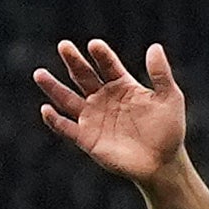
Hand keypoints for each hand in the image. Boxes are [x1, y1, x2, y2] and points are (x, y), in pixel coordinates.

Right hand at [33, 39, 189, 183]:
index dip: (101, 55)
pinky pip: (67, 128)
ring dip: (53, 87)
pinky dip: (55, 120)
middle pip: (84, 76)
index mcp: (123, 86)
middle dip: (74, 61)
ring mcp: (94, 118)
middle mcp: (104, 98)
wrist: (162, 163)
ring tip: (39, 73)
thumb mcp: (170, 98)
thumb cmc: (168, 130)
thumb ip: (160, 74)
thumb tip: (155, 47)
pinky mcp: (87, 138)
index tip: (94, 45)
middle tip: (64, 46)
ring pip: (68, 99)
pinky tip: (46, 109)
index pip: (108, 65)